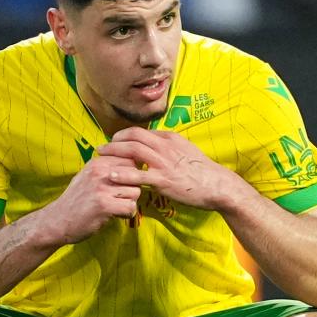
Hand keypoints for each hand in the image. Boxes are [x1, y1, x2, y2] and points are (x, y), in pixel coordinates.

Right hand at [32, 155, 144, 243]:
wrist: (57, 220)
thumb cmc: (76, 200)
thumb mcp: (88, 176)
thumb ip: (108, 168)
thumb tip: (134, 163)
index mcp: (97, 162)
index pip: (130, 160)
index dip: (131, 174)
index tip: (122, 185)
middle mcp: (99, 172)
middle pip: (136, 175)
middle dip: (133, 188)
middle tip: (120, 198)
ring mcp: (102, 188)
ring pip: (136, 191)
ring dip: (129, 202)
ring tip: (116, 207)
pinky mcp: (104, 205)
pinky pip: (130, 207)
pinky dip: (127, 214)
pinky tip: (116, 215)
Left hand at [97, 128, 237, 210]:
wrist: (216, 185)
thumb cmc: (202, 171)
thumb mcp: (186, 150)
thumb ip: (169, 146)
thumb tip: (156, 143)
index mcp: (170, 138)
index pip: (142, 131)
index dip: (124, 135)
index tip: (114, 140)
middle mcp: (165, 147)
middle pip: (133, 136)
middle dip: (114, 140)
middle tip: (102, 147)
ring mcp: (163, 163)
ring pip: (132, 150)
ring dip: (114, 152)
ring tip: (101, 156)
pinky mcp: (163, 180)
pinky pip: (138, 175)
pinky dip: (122, 174)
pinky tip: (111, 176)